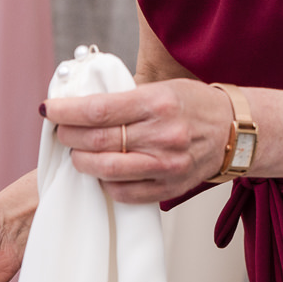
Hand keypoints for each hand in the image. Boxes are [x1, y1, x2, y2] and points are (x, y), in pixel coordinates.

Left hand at [47, 78, 235, 204]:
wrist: (234, 131)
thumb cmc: (193, 105)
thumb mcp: (161, 87)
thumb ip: (123, 98)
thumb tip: (78, 104)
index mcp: (157, 103)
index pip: (97, 110)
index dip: (65, 111)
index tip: (48, 109)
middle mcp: (162, 135)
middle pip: (96, 141)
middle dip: (69, 136)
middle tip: (61, 131)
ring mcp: (166, 166)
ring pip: (106, 170)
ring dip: (82, 161)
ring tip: (78, 152)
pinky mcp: (168, 189)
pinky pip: (123, 194)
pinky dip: (105, 183)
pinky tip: (102, 171)